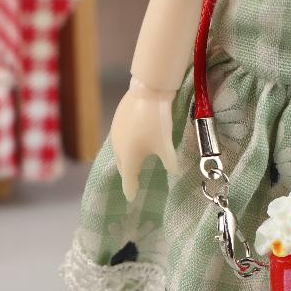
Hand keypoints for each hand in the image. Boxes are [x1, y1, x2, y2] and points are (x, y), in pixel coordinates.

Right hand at [109, 79, 182, 201]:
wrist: (147, 91)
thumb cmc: (157, 122)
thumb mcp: (166, 144)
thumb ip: (170, 162)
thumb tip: (175, 172)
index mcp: (129, 158)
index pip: (129, 180)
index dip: (131, 190)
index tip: (131, 198)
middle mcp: (118, 149)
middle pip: (122, 167)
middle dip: (128, 175)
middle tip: (133, 182)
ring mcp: (115, 135)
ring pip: (119, 153)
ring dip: (125, 160)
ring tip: (132, 165)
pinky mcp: (116, 122)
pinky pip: (119, 141)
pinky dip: (125, 147)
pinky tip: (132, 144)